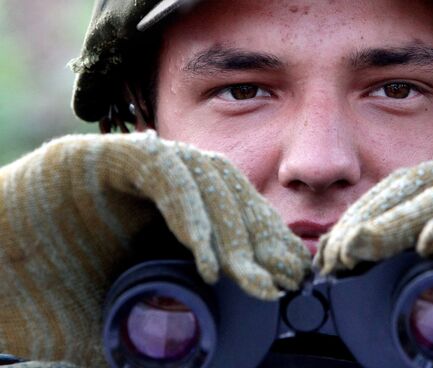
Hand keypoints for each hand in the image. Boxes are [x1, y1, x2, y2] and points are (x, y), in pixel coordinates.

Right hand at [0, 131, 309, 364]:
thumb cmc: (42, 302)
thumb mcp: (118, 325)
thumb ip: (158, 334)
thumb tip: (199, 360)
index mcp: (165, 214)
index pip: (232, 214)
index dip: (265, 242)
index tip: (290, 277)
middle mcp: (156, 184)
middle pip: (228, 194)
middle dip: (257, 238)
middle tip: (282, 282)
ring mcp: (131, 167)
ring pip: (205, 177)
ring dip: (232, 228)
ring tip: (249, 278)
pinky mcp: (102, 157)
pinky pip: (161, 172)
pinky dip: (188, 210)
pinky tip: (205, 257)